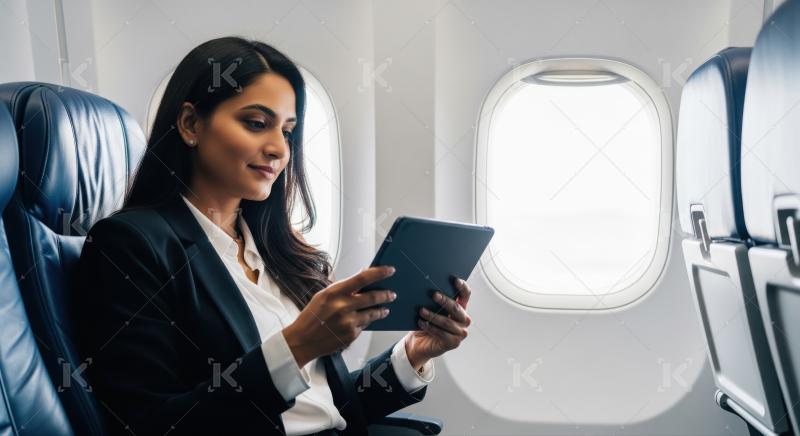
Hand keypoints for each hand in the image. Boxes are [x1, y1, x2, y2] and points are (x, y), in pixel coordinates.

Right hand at [282, 266, 396, 366]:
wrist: (302, 340)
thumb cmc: (312, 316)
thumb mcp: (324, 296)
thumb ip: (343, 288)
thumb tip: (363, 278)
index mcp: (335, 292)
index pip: (363, 278)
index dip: (379, 272)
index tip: (390, 270)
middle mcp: (342, 306)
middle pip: (373, 297)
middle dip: (386, 295)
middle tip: (392, 294)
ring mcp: (348, 322)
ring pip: (373, 313)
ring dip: (381, 310)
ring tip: (385, 309)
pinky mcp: (351, 335)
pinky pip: (365, 325)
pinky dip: (366, 322)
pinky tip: (365, 320)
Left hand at [405, 276, 472, 369]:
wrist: (419, 343)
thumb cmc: (427, 323)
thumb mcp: (432, 309)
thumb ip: (435, 301)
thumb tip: (428, 287)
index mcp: (461, 308)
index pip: (465, 295)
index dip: (462, 287)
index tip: (455, 280)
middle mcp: (464, 320)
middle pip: (457, 308)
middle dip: (445, 301)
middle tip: (434, 295)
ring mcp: (461, 332)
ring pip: (447, 322)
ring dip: (433, 316)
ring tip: (421, 311)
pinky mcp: (453, 343)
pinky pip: (441, 333)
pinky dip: (430, 327)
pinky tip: (421, 322)